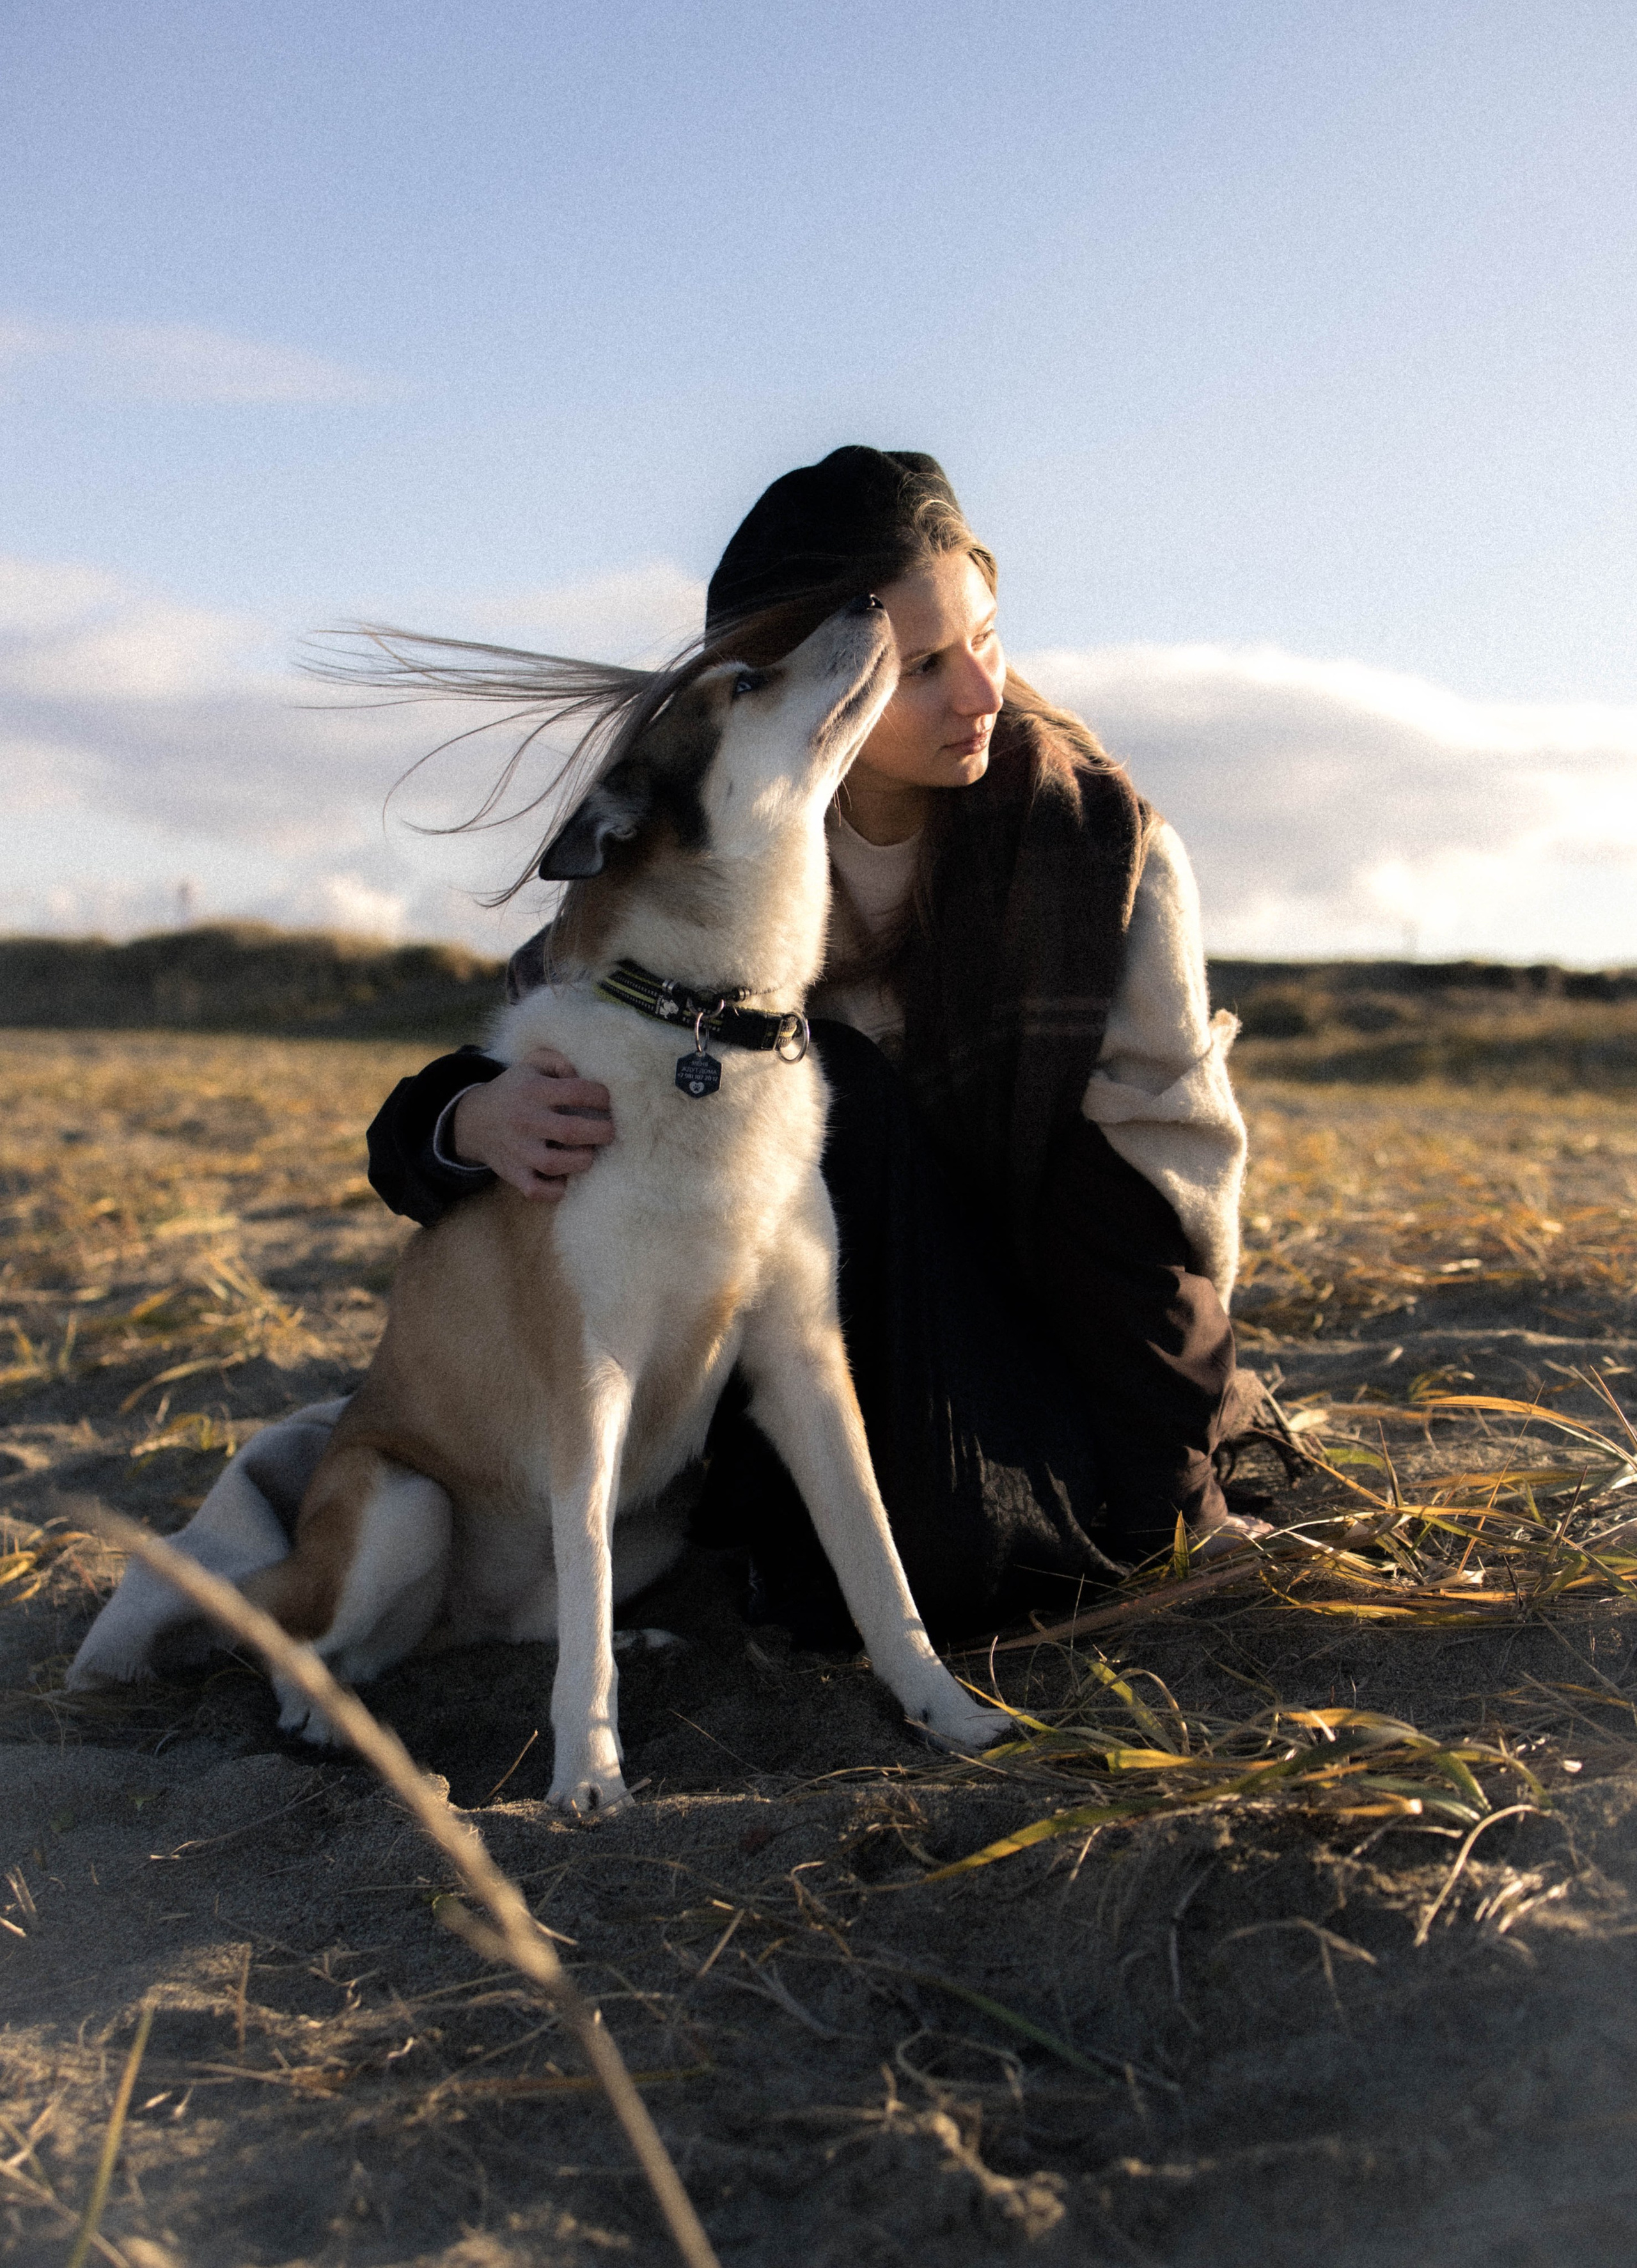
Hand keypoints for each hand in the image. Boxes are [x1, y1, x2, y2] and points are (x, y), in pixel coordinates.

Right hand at [451, 1047, 612, 1201]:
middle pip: (571, 1131)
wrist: (473, 1120)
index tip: (607, 1102)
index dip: (601, 1096)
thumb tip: (581, 1076)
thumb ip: (559, 1060)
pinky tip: (565, 1176)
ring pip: (556, 1164)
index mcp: (533, 1090)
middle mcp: (526, 1120)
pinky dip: (556, 1190)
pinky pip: (537, 1191)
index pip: (576, 1091)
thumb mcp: (532, 1064)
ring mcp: (519, 1151)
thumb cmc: (516, 1090)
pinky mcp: (514, 1174)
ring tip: (587, 1151)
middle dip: (602, 1132)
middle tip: (610, 1131)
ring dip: (582, 1160)